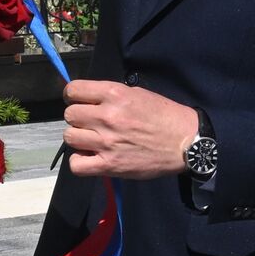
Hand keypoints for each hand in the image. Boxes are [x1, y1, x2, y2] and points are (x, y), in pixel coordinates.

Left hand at [62, 79, 197, 178]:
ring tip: (92, 140)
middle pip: (69, 114)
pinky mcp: (110, 165)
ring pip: (69, 137)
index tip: (79, 101)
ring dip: (79, 138)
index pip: (73, 90)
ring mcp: (107, 142)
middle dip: (77, 117)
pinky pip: (77, 165)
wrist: (185, 142)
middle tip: (90, 123)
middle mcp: (107, 116)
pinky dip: (80, 162)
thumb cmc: (163, 115)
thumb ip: (111, 95)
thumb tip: (89, 99)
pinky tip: (91, 157)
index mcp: (115, 94)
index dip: (73, 96)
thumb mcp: (137, 93)